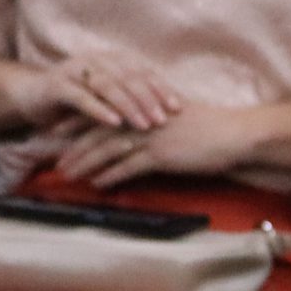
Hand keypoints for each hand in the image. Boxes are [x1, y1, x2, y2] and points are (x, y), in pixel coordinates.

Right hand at [13, 53, 184, 133]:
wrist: (32, 96)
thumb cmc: (77, 100)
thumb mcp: (107, 100)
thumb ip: (132, 101)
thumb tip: (169, 115)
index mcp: (112, 60)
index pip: (142, 71)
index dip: (161, 88)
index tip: (178, 108)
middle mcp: (96, 60)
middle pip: (128, 77)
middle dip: (148, 98)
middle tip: (164, 119)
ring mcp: (75, 70)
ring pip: (108, 85)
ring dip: (128, 105)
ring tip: (144, 124)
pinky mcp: (57, 85)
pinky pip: (81, 97)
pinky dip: (99, 110)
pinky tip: (114, 123)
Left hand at [54, 105, 255, 188]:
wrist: (235, 135)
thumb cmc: (213, 127)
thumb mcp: (179, 118)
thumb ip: (156, 120)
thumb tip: (140, 130)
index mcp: (146, 106)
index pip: (104, 111)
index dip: (79, 120)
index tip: (60, 129)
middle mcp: (144, 118)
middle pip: (99, 131)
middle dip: (74, 145)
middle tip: (55, 157)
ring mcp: (151, 136)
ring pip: (107, 149)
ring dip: (85, 162)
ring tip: (68, 174)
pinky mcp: (161, 155)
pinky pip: (128, 166)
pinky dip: (110, 175)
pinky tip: (97, 184)